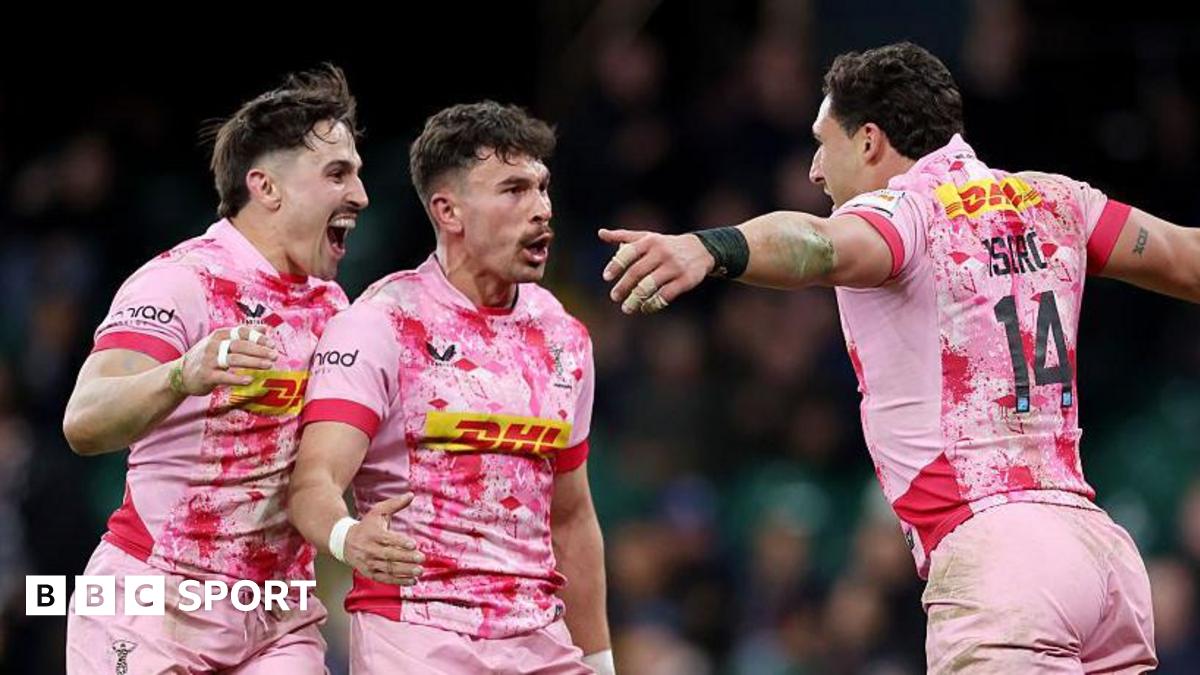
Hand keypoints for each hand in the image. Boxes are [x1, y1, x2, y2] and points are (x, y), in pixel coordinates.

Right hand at [172, 325, 276, 395]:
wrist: (181, 374)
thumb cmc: (208, 356)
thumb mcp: (222, 342)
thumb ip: (244, 335)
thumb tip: (266, 328)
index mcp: (220, 335)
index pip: (241, 332)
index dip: (257, 338)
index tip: (272, 344)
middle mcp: (214, 345)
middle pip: (240, 345)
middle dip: (259, 350)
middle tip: (275, 355)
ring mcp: (209, 360)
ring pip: (234, 359)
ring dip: (253, 362)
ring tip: (268, 365)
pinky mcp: (206, 376)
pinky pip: (223, 377)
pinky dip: (237, 378)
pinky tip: (249, 380)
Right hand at [344, 494, 425, 585]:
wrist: (345, 542)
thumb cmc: (366, 526)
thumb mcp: (378, 511)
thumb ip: (395, 504)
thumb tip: (411, 494)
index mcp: (373, 534)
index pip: (387, 539)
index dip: (400, 542)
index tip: (414, 544)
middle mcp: (370, 550)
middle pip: (389, 556)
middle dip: (406, 558)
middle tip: (421, 558)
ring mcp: (369, 563)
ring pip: (388, 569)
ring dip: (405, 571)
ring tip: (420, 571)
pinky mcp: (370, 573)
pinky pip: (385, 579)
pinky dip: (399, 581)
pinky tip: (412, 581)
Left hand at [599, 229, 713, 313]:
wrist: (700, 249)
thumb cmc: (666, 245)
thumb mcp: (647, 237)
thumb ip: (624, 237)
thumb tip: (601, 233)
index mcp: (650, 241)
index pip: (629, 253)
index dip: (616, 265)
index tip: (606, 277)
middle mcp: (662, 252)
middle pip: (637, 272)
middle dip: (623, 286)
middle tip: (614, 297)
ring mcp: (674, 267)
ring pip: (650, 286)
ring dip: (635, 299)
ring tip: (627, 308)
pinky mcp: (685, 280)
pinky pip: (665, 295)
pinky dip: (653, 304)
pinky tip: (645, 308)